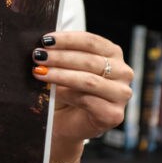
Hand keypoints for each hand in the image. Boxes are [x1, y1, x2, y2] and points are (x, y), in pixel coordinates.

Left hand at [32, 31, 132, 145]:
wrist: (65, 123)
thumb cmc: (65, 90)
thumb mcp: (65, 67)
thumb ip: (62, 53)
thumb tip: (44, 44)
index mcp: (113, 54)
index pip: (91, 41)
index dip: (67, 39)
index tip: (46, 40)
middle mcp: (123, 72)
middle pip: (90, 60)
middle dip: (60, 57)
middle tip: (38, 56)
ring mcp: (121, 94)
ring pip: (89, 80)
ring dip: (60, 75)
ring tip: (40, 72)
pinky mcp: (114, 114)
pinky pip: (88, 101)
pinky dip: (67, 95)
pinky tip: (52, 93)